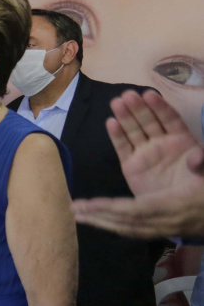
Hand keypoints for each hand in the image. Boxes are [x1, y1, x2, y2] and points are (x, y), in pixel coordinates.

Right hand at [72, 90, 203, 237]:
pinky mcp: (130, 164)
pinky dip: (116, 135)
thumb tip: (198, 155)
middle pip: (148, 121)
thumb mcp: (203, 174)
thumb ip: (201, 163)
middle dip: (138, 108)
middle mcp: (161, 142)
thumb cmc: (194, 188)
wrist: (177, 210)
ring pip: (134, 130)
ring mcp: (144, 152)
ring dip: (125, 116)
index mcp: (181, 140)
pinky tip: (110, 122)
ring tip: (116, 102)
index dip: (160, 107)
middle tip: (128, 95)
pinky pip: (123, 147)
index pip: (169, 119)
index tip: (150, 95)